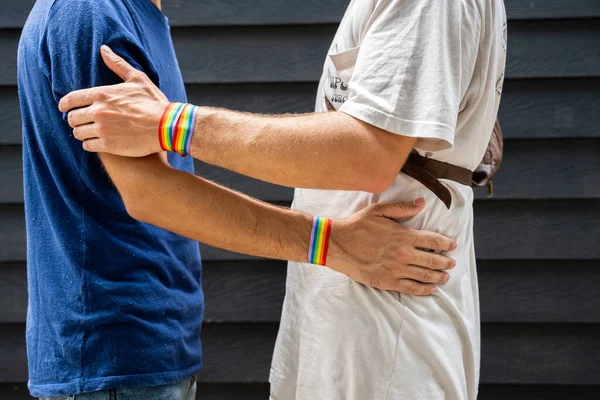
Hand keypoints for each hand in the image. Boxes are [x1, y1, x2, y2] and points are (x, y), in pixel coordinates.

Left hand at [58, 45, 167, 155]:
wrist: (167, 126)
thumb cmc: (154, 102)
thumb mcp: (137, 79)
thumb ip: (117, 64)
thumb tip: (103, 49)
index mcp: (101, 94)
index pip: (70, 99)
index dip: (64, 105)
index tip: (64, 108)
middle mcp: (97, 112)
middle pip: (72, 118)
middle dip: (75, 120)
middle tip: (83, 122)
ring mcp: (102, 130)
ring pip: (78, 133)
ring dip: (82, 133)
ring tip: (90, 133)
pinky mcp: (108, 146)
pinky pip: (88, 146)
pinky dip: (90, 144)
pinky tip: (97, 142)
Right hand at [327, 198, 456, 294]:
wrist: (338, 245)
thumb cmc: (357, 226)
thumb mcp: (378, 210)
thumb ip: (402, 207)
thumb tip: (422, 203)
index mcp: (404, 236)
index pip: (433, 241)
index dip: (446, 243)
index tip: (453, 245)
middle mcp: (404, 254)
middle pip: (433, 260)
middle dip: (446, 262)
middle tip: (452, 262)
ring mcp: (396, 270)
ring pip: (425, 276)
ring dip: (438, 276)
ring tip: (445, 276)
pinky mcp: (387, 282)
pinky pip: (411, 288)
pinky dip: (424, 289)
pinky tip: (431, 288)